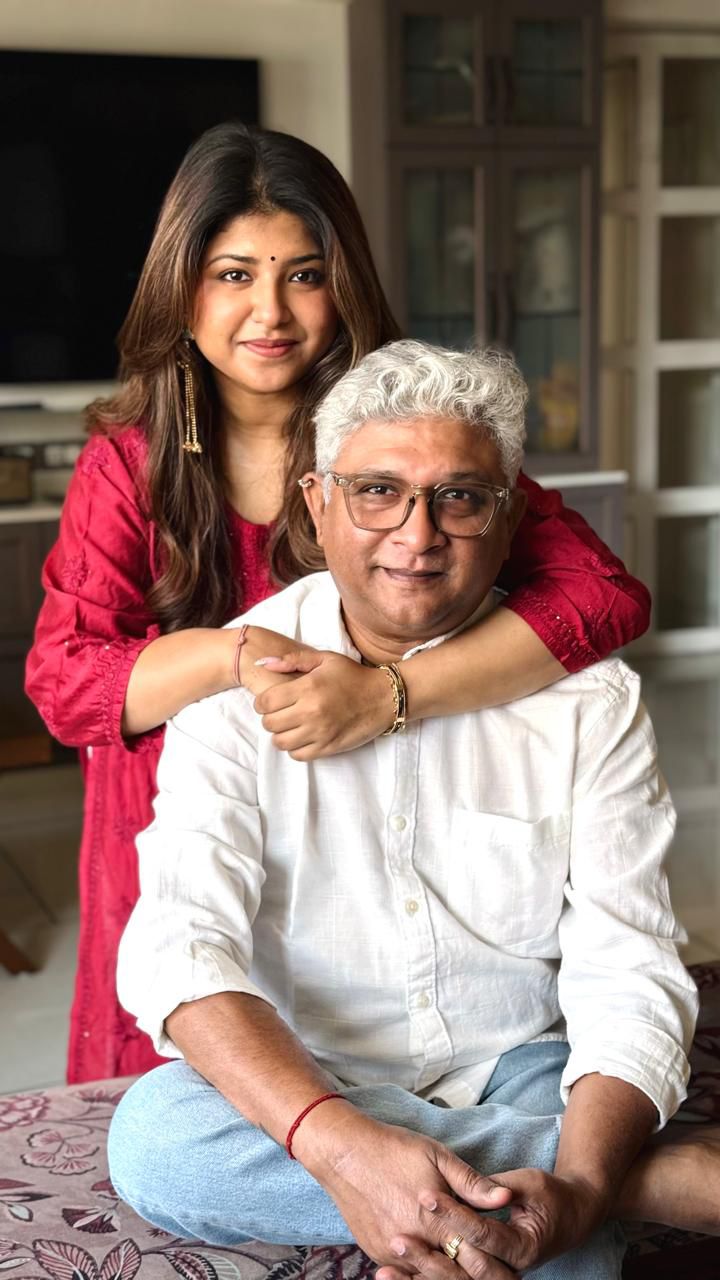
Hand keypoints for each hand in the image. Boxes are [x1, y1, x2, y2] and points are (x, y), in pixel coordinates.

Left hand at [238, 628, 395, 758]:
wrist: (384, 697)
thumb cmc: (353, 676)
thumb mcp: (325, 659)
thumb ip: (293, 659)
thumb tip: (263, 663)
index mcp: (308, 688)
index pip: (266, 703)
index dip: (261, 703)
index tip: (269, 701)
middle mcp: (311, 712)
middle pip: (270, 724)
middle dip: (270, 718)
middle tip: (280, 712)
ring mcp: (320, 733)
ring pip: (280, 742)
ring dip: (280, 734)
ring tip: (290, 725)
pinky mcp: (328, 747)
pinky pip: (298, 755)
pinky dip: (295, 748)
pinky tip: (302, 736)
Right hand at [295, 1109, 517, 1277]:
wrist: (343, 1153)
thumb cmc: (393, 1149)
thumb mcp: (437, 1156)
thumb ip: (472, 1183)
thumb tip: (506, 1197)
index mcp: (433, 1220)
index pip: (474, 1253)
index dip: (491, 1254)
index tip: (505, 1252)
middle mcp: (413, 1243)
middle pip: (454, 1273)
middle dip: (475, 1270)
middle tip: (491, 1265)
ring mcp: (392, 1253)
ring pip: (429, 1277)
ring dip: (448, 1273)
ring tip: (464, 1263)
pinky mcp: (376, 1253)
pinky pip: (407, 1273)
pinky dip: (423, 1271)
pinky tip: (435, 1263)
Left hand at [380, 1168, 606, 1278]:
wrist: (570, 1218)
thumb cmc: (550, 1196)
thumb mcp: (530, 1183)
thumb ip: (500, 1187)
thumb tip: (483, 1190)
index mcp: (522, 1248)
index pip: (481, 1235)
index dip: (453, 1215)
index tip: (424, 1196)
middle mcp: (509, 1271)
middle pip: (464, 1272)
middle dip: (429, 1258)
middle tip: (398, 1240)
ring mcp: (496, 1277)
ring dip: (421, 1277)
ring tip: (385, 1270)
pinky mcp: (482, 1278)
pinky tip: (392, 1277)